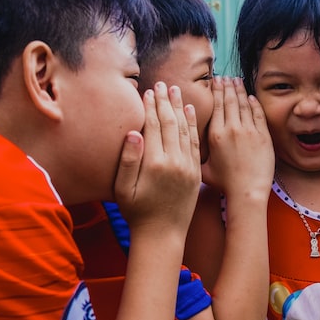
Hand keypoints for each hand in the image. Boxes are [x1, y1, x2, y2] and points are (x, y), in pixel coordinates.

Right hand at [114, 81, 201, 234]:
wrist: (163, 235)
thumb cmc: (137, 213)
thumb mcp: (124, 189)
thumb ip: (127, 160)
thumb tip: (133, 132)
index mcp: (154, 163)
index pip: (153, 126)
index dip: (151, 107)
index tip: (148, 91)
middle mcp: (174, 162)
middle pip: (170, 123)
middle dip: (166, 102)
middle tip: (163, 84)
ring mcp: (188, 166)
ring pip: (184, 129)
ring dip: (180, 108)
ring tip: (175, 91)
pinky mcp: (196, 172)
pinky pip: (196, 142)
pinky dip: (193, 125)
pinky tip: (190, 111)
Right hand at [202, 77, 273, 194]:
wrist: (247, 191)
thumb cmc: (225, 184)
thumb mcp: (203, 169)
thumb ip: (197, 154)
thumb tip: (186, 146)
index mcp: (215, 135)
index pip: (216, 106)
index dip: (216, 91)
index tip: (215, 81)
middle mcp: (232, 129)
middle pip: (229, 100)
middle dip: (227, 86)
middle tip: (225, 76)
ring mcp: (249, 131)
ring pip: (243, 104)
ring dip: (240, 90)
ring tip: (237, 80)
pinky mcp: (263, 136)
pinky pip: (258, 114)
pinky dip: (254, 104)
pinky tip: (250, 97)